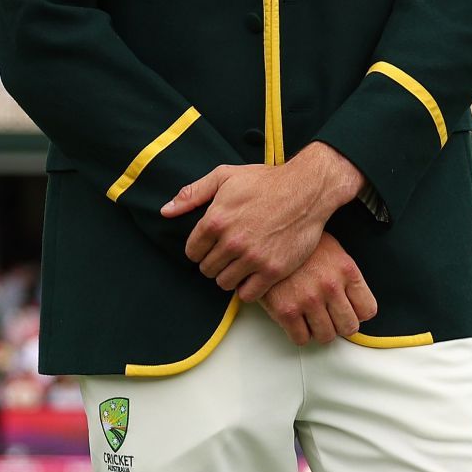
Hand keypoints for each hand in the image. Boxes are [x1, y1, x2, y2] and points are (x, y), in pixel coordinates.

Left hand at [161, 144, 365, 301]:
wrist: (306, 190)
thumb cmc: (264, 181)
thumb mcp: (224, 176)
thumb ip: (192, 194)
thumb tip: (165, 211)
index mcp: (215, 220)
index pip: (192, 251)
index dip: (199, 249)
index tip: (210, 245)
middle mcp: (231, 242)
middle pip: (207, 269)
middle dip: (214, 262)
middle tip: (228, 253)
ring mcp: (253, 258)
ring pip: (224, 283)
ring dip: (229, 276)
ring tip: (240, 263)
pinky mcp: (273, 270)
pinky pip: (248, 294)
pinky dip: (247, 288)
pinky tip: (253, 274)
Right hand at [261, 234, 376, 346]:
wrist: (266, 235)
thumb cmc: (298, 244)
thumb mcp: (332, 250)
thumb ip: (346, 276)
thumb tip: (353, 301)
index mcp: (346, 270)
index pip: (367, 310)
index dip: (357, 313)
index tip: (348, 310)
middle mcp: (330, 286)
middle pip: (349, 327)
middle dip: (339, 324)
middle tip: (329, 316)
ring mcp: (308, 299)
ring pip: (326, 336)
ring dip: (319, 330)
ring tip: (311, 317)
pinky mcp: (286, 310)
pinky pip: (301, 339)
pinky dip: (299, 334)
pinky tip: (296, 319)